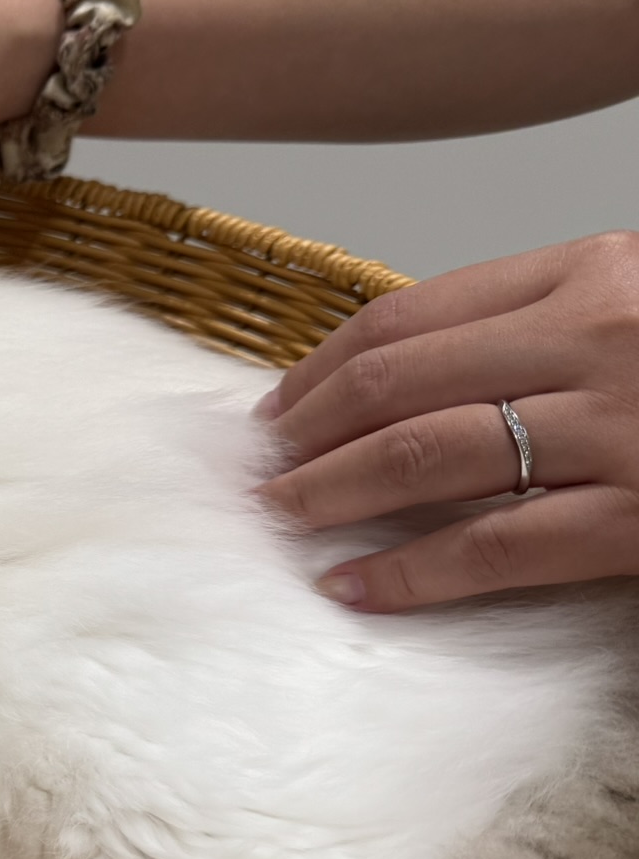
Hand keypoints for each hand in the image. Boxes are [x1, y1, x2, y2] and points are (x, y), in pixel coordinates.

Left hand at [257, 232, 638, 610]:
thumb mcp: (634, 311)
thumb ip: (536, 330)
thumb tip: (403, 380)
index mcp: (586, 273)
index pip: (403, 319)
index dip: (316, 371)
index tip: (273, 413)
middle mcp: (592, 337)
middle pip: (393, 384)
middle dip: (304, 434)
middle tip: (257, 473)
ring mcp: (616, 426)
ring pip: (422, 455)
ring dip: (327, 493)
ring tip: (280, 518)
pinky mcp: (638, 518)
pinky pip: (492, 544)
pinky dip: (408, 571)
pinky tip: (351, 585)